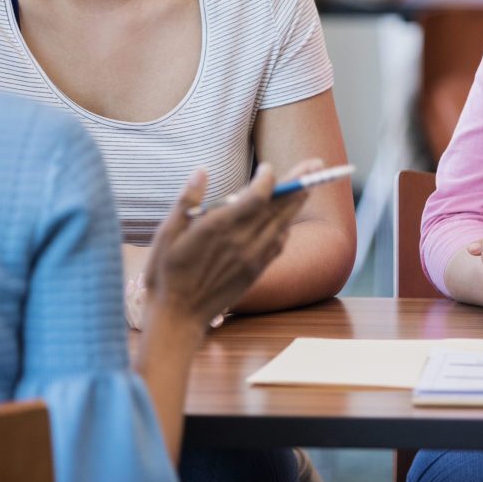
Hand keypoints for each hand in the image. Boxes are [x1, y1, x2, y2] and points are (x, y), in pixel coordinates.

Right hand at [143, 160, 320, 329]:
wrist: (178, 317)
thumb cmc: (166, 273)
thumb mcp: (166, 233)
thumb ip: (187, 200)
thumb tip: (202, 170)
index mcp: (219, 227)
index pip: (258, 195)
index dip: (268, 178)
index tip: (267, 167)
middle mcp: (242, 241)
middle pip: (279, 207)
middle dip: (299, 183)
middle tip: (316, 164)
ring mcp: (252, 258)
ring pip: (283, 224)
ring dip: (297, 204)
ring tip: (309, 187)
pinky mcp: (255, 271)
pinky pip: (278, 244)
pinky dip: (286, 227)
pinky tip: (286, 219)